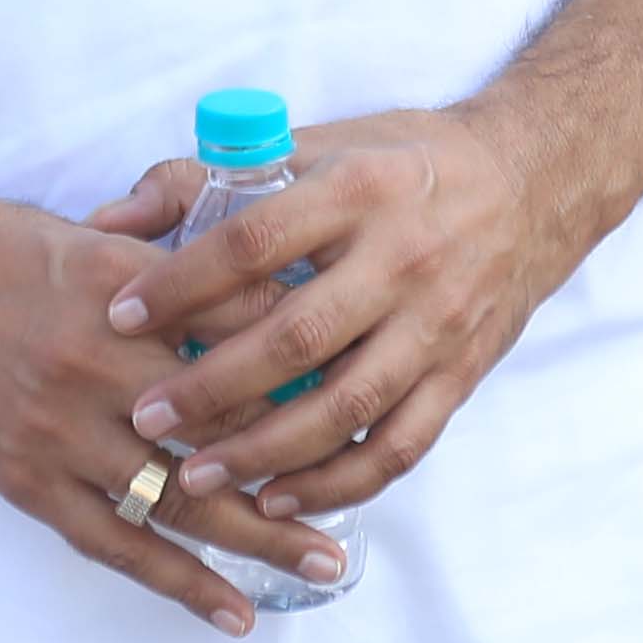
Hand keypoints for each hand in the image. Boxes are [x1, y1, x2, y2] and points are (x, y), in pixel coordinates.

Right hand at [0, 188, 340, 634]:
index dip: (303, 359)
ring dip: (259, 536)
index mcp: (128, 291)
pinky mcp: (31, 481)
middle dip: (301, 460)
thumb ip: (176, 264)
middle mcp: (100, 362)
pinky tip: (232, 610)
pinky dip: (179, 582)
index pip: (241, 328)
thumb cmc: (3, 250)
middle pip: (226, 424)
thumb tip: (266, 282)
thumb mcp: (98, 238)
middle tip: (364, 490)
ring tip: (324, 562)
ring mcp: (63, 429)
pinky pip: (117, 544)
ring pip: (180, 496)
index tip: (356, 383)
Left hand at [103, 98, 599, 518]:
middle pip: (297, 336)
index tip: (119, 316)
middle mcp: (400, 259)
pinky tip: (282, 499)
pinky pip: (399, 444)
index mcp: (355, 190)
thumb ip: (207, 180)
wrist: (533, 182)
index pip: (254, 241)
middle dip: (212, 386)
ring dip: (268, 451)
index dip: (183, 283)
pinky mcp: (462, 374)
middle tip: (145, 419)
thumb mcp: (315, 144)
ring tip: (199, 476)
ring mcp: (436, 324)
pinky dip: (340, 481)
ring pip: (347, 405)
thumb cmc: (404, 162)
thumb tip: (108, 220)